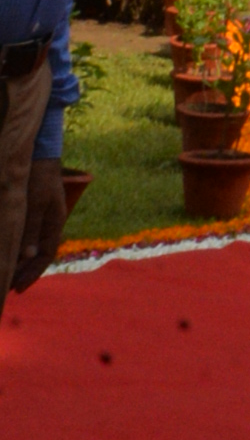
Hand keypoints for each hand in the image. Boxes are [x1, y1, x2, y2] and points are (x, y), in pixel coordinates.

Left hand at [9, 157, 66, 293]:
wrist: (38, 151)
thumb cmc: (38, 177)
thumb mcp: (34, 204)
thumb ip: (31, 230)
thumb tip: (28, 257)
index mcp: (54, 222)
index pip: (47, 255)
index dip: (33, 273)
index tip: (17, 288)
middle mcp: (49, 221)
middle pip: (38, 253)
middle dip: (24, 271)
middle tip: (7, 285)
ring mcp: (40, 215)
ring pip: (30, 244)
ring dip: (19, 259)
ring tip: (5, 270)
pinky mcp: (31, 208)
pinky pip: (25, 233)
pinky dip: (16, 245)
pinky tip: (6, 247)